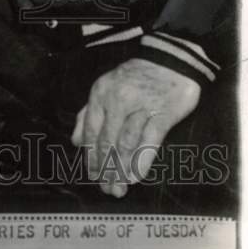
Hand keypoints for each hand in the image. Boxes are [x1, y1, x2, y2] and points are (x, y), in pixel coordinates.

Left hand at [71, 58, 200, 197]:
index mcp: (100, 94)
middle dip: (105, 168)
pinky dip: (141, 161)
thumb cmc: (135, 77)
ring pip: (127, 144)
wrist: (170, 60)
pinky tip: (135, 176)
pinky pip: (150, 142)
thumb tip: (77, 141)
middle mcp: (118, 100)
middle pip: (108, 141)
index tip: (91, 174)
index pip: (92, 131)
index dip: (91, 156)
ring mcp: (141, 107)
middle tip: (106, 188)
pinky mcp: (163, 114)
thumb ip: (89, 113)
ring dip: (121, 169)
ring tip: (119, 188)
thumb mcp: (105, 88)